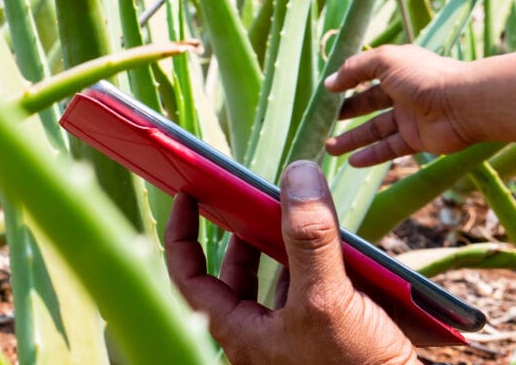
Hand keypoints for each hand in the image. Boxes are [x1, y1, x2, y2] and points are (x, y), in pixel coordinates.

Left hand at [165, 161, 418, 364]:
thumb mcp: (327, 300)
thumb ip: (310, 238)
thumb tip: (297, 175)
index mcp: (242, 333)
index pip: (189, 277)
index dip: (181, 234)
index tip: (187, 195)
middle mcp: (262, 336)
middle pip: (233, 277)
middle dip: (239, 234)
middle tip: (243, 199)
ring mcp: (294, 339)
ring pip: (274, 283)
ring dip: (282, 246)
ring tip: (293, 213)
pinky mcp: (325, 338)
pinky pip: (310, 293)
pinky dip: (316, 265)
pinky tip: (335, 248)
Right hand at [324, 45, 477, 166]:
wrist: (464, 104)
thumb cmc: (425, 77)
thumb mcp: (385, 61)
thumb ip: (355, 69)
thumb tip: (330, 83)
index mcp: (399, 69)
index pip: (368, 75)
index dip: (348, 83)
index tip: (328, 93)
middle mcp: (404, 92)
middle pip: (369, 104)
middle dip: (346, 113)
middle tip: (324, 123)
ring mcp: (411, 118)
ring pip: (376, 129)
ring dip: (352, 139)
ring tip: (329, 147)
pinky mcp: (418, 140)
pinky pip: (390, 149)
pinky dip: (371, 155)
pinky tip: (352, 162)